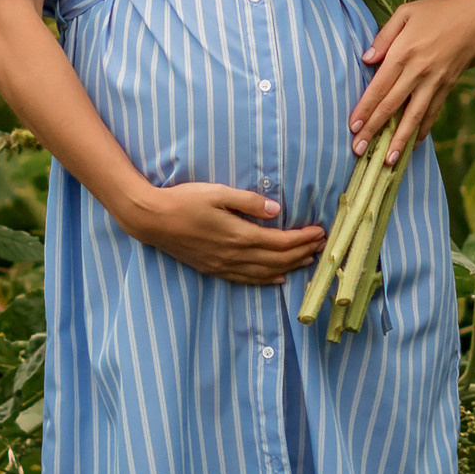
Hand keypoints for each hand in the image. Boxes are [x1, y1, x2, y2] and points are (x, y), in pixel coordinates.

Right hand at [119, 182, 326, 284]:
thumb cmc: (184, 201)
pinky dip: (266, 281)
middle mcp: (234, 256)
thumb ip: (248, 202)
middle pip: (278, 260)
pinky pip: (246, 280)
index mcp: (239, 236)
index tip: (320, 231)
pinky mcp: (214, 270)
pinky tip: (277, 279)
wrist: (152, 220)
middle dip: (302, 253)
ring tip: (308, 260)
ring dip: (289, 268)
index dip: (303, 239)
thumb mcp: (217, 193)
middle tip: (322, 245)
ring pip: (265, 273)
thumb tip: (277, 210)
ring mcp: (224, 266)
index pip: (280, 242)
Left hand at [351, 0, 474, 162]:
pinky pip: (433, 112)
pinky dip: (423, 130)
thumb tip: (366, 59)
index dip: (365, 109)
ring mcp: (435, 81)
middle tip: (359, 150)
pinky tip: (414, 144)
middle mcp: (419, 71)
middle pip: (392, 106)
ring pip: (414, 116)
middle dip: (375, 130)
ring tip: (388, 161)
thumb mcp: (406, 12)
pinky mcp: (448, 86)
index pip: (379, 87)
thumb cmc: (438, 10)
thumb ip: (384, 36)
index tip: (353, 127)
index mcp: (404, 52)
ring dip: (400, 139)